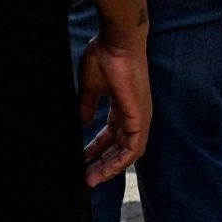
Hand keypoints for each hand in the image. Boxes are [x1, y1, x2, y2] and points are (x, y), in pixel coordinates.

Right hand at [78, 32, 152, 184]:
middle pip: (119, 147)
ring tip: (92, 179)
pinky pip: (134, 148)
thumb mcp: (90, 86)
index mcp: (122, 106)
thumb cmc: (105, 57)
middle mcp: (134, 115)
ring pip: (128, 152)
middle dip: (102, 163)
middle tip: (86, 177)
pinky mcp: (140, 118)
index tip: (82, 159)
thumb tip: (80, 124)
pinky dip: (121, 161)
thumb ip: (86, 106)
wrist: (117, 42)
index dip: (97, 148)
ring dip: (110, 167)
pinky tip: (106, 169)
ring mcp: (139, 117)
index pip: (111, 134)